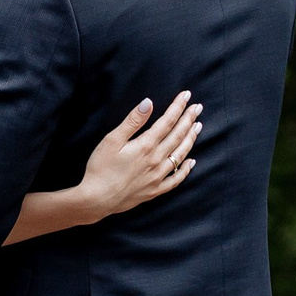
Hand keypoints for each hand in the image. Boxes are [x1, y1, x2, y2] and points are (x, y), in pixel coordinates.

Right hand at [77, 91, 200, 220]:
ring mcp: (158, 176)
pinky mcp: (155, 190)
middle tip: (198, 107)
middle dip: (188, 119)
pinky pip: (176, 179)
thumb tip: (148, 103)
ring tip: (198, 126)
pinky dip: (186, 169)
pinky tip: (191, 161)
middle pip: (178, 136)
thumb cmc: (100, 169)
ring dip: (190, 139)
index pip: (167, 122)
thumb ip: (132, 121)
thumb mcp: (111, 140)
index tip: (186, 95)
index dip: (178, 107)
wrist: (97, 200)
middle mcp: (156, 160)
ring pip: (180, 154)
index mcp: (146, 146)